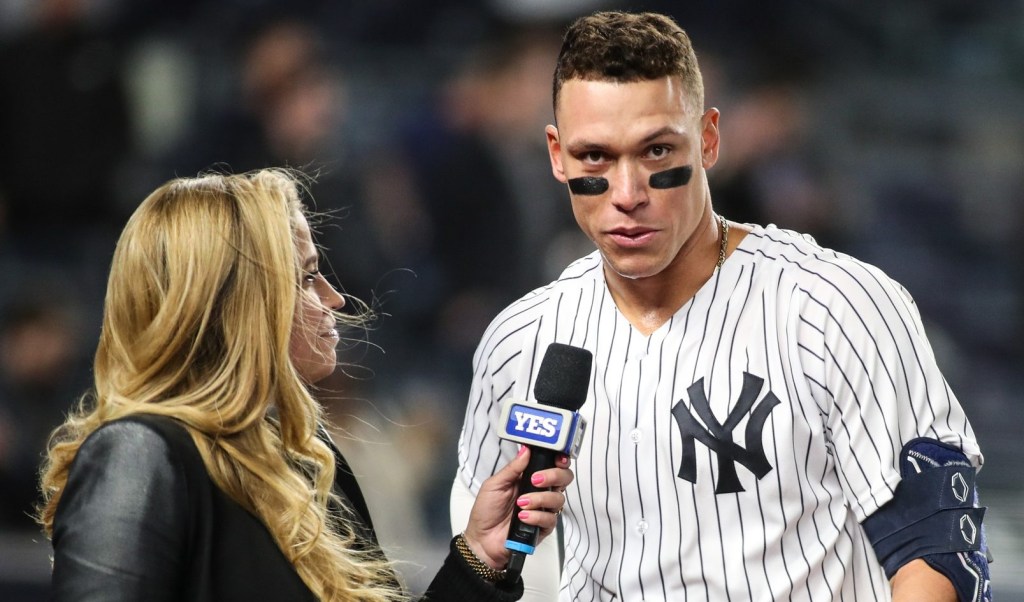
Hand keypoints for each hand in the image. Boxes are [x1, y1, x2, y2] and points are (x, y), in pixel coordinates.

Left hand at [462, 446, 572, 570]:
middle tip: (536, 480)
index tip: (557, 459)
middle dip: (553, 476)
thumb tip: (526, 450)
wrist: (482, 539)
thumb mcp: (495, 484)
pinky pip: (550, 519)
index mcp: (529, 478)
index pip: (553, 465)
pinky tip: (522, 517)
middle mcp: (540, 492)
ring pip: (558, 499)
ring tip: (521, 503)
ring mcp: (543, 510)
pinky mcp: (543, 527)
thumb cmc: (486, 511)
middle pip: (563, 478)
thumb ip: (513, 468)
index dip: (560, 460)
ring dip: (540, 499)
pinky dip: (537, 516)